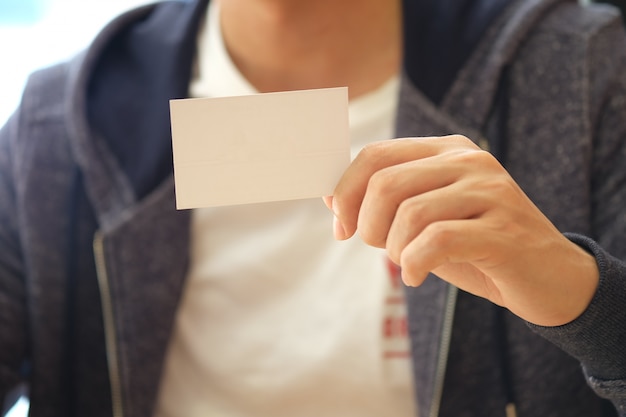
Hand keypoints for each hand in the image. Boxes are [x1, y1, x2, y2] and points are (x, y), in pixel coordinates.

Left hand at [324, 135, 598, 326]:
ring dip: (394, 250)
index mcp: (447, 150)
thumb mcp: (428, 219)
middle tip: (379, 249)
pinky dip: (413, 265)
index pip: (376, 155)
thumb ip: (387, 203)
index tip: (341, 226)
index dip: (345, 191)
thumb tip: (331, 197)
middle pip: (385, 183)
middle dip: (367, 225)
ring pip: (409, 214)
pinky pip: (436, 241)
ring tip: (407, 264)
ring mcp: (491, 192)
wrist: (548, 278)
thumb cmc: (476, 247)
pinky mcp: (504, 229)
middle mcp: (470, 161)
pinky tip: (416, 276)